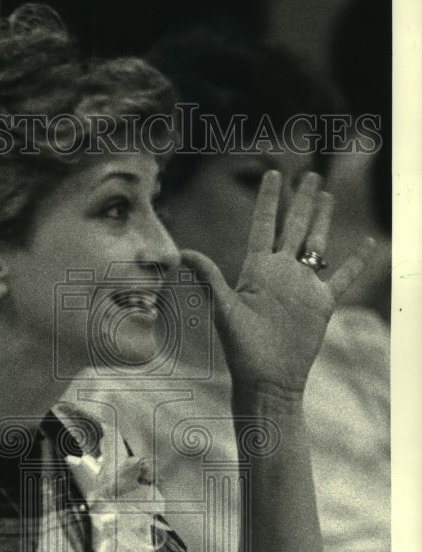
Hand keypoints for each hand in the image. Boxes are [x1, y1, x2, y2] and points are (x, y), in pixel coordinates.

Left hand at [182, 172, 374, 397]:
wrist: (267, 378)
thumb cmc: (241, 349)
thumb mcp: (224, 309)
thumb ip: (209, 278)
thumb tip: (183, 253)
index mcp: (257, 269)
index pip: (264, 225)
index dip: (269, 200)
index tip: (273, 174)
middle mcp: (280, 272)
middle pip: (293, 227)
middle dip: (301, 200)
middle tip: (309, 173)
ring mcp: (302, 286)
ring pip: (316, 244)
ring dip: (323, 220)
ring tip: (327, 195)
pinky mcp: (321, 302)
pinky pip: (343, 276)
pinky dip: (357, 261)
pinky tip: (368, 244)